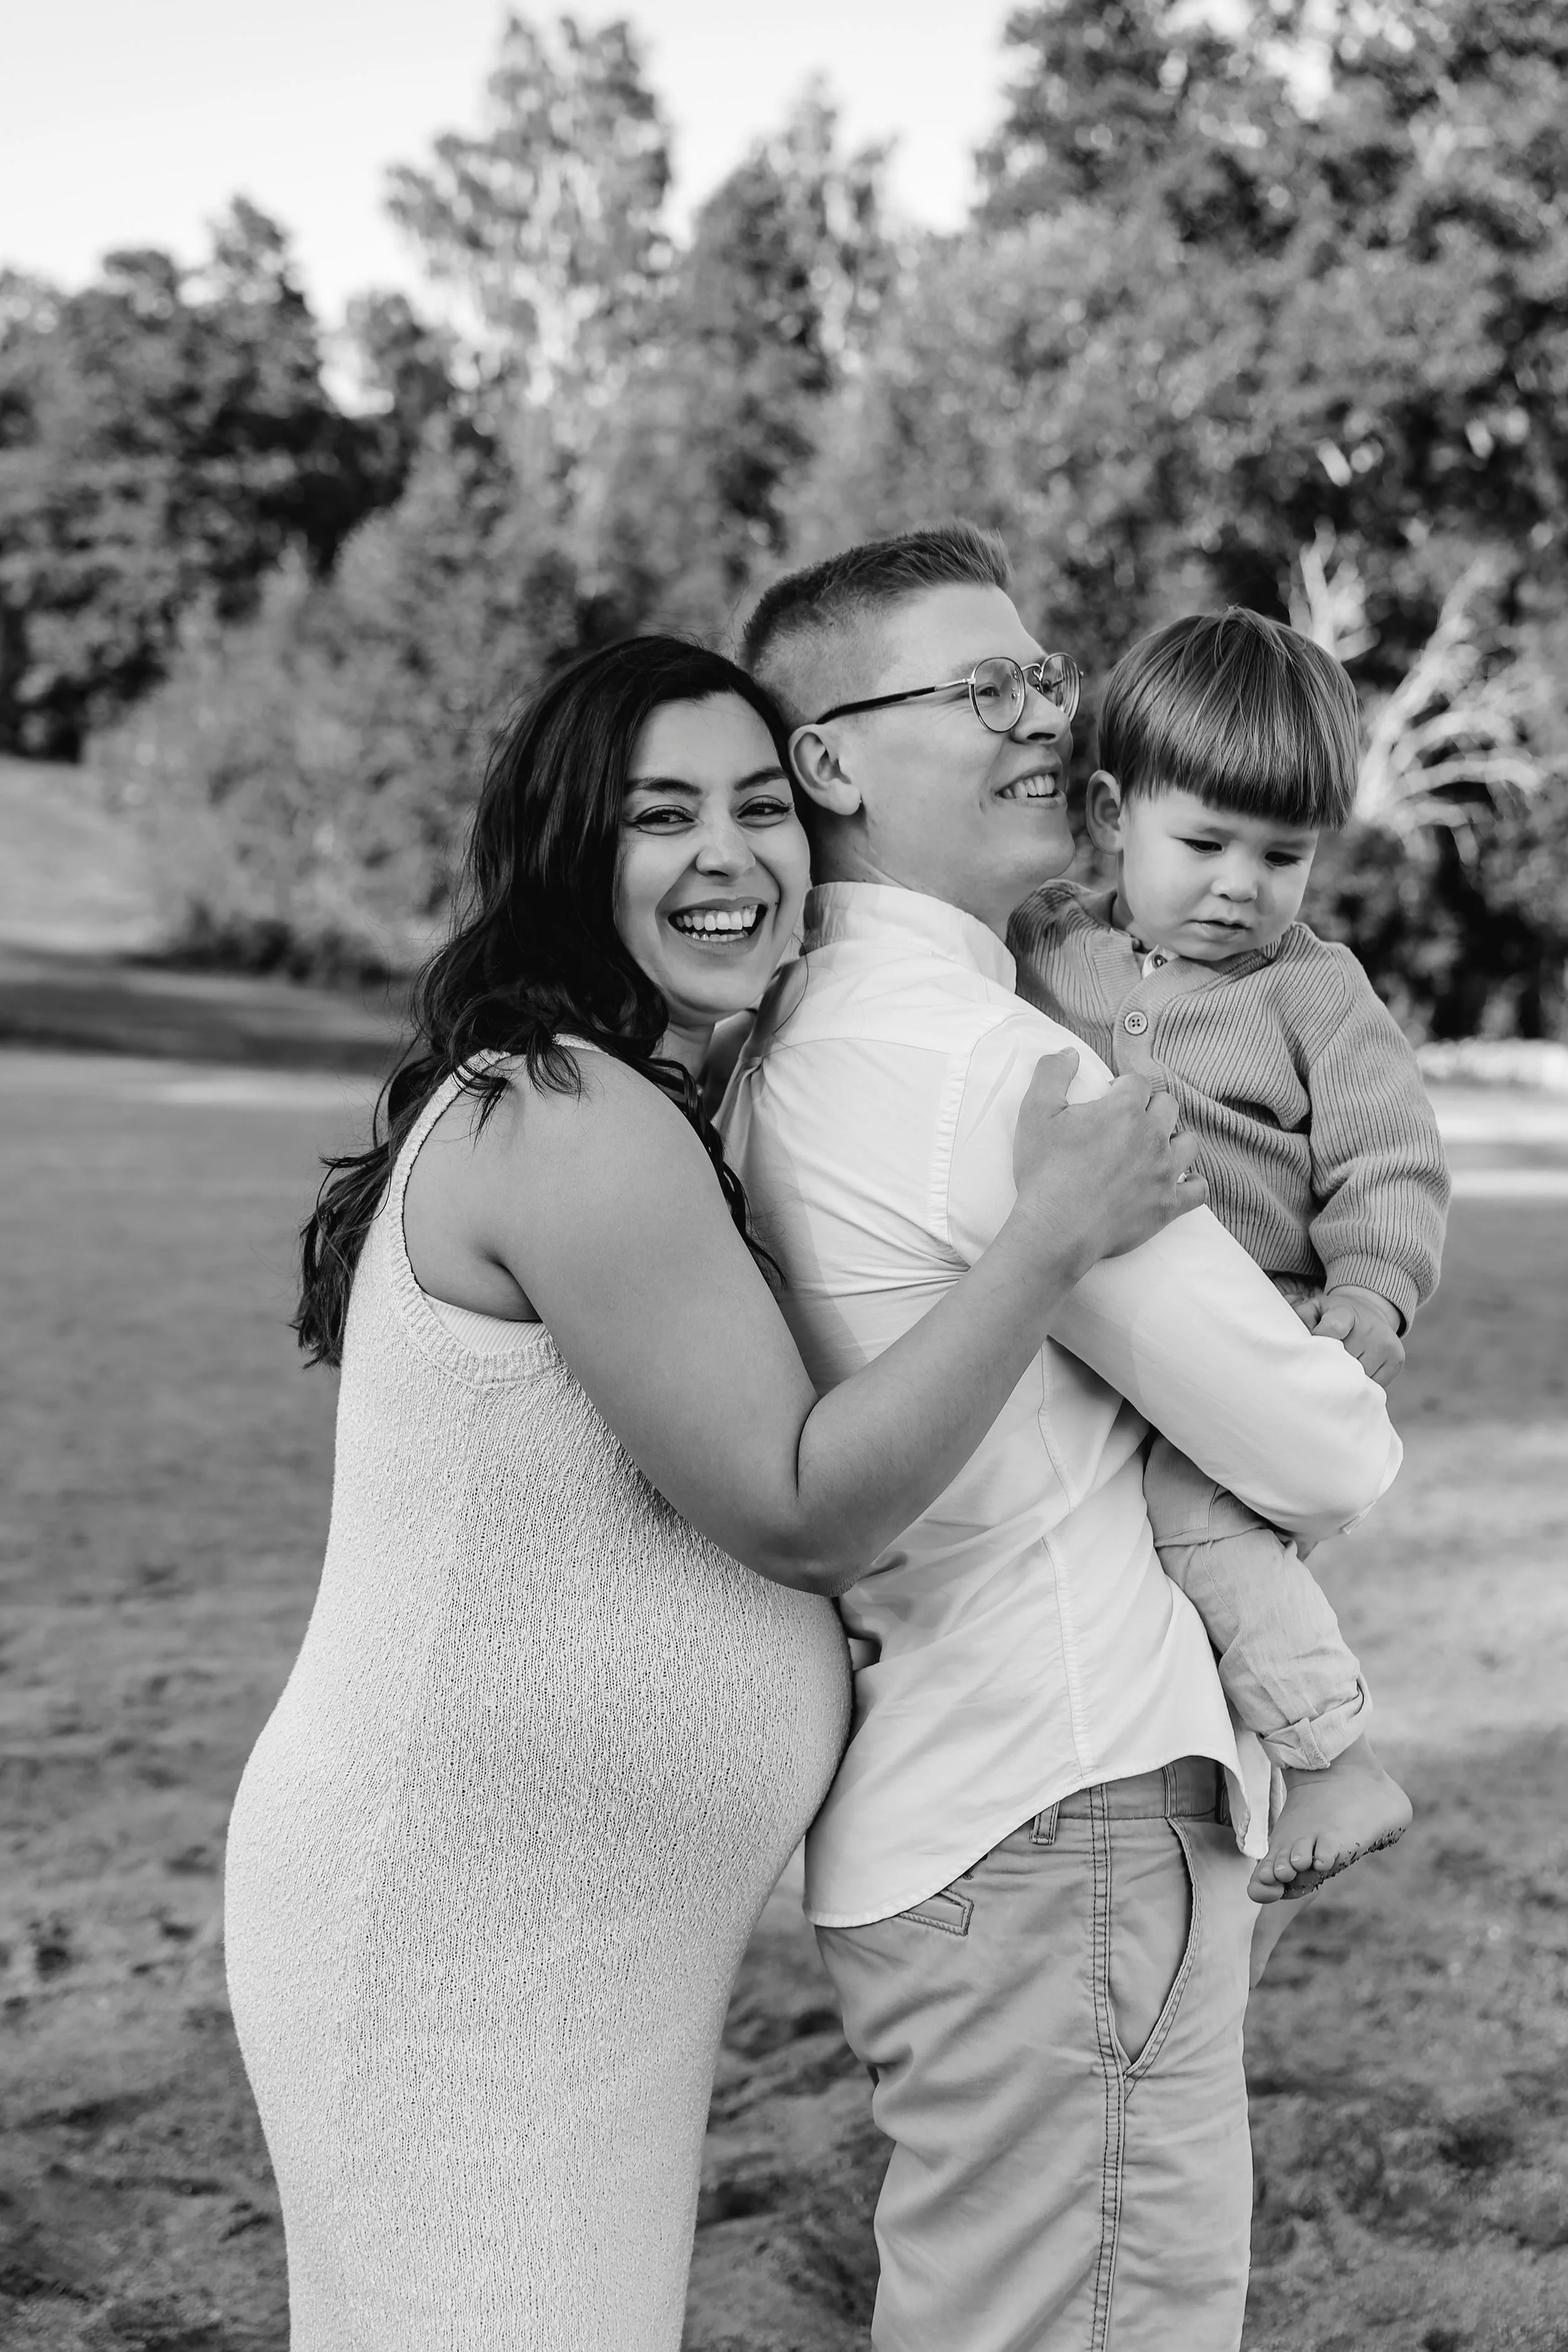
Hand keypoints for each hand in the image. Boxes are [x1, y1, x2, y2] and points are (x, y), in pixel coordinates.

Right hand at [1012, 1052, 1207, 1263]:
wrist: (1055, 1230)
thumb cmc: (1044, 1171)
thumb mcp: (1034, 1112)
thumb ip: (1051, 1073)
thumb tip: (1070, 1054)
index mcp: (1124, 1110)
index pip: (1137, 1082)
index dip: (1122, 1087)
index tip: (1108, 1099)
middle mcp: (1152, 1136)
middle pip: (1168, 1105)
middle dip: (1150, 1107)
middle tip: (1127, 1123)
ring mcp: (1165, 1172)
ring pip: (1189, 1142)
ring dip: (1174, 1140)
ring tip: (1153, 1149)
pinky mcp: (1168, 1206)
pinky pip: (1198, 1189)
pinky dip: (1191, 1184)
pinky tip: (1177, 1182)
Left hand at [1310, 1286, 1404, 1386]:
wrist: (1371, 1311)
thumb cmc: (1335, 1315)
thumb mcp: (1316, 1308)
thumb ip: (1302, 1319)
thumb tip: (1296, 1340)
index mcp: (1346, 1311)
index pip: (1333, 1330)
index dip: (1320, 1343)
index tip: (1313, 1351)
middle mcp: (1371, 1328)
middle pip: (1344, 1360)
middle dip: (1329, 1365)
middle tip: (1323, 1364)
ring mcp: (1386, 1345)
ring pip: (1359, 1376)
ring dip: (1346, 1377)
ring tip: (1339, 1367)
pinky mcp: (1396, 1360)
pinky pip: (1374, 1384)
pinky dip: (1362, 1383)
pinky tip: (1356, 1371)